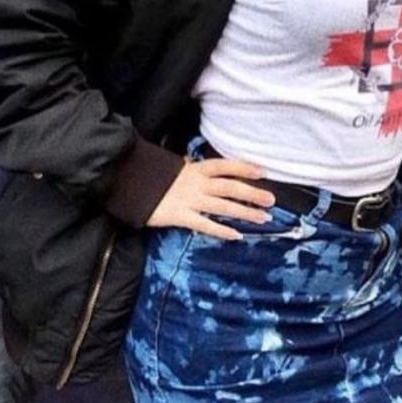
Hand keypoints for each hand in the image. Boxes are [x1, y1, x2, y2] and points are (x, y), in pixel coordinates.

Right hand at [146, 158, 275, 239]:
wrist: (130, 184)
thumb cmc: (155, 177)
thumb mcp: (177, 168)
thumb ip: (195, 170)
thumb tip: (212, 171)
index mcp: (196, 169)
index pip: (226, 166)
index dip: (245, 168)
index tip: (263, 172)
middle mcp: (197, 183)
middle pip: (230, 188)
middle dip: (252, 194)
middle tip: (271, 200)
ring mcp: (190, 200)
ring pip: (223, 207)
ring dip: (245, 213)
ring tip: (263, 218)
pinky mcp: (181, 216)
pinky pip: (205, 225)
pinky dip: (221, 230)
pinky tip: (236, 236)